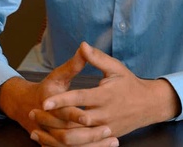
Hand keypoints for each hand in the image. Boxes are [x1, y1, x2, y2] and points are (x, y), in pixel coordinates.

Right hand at [0, 44, 117, 145]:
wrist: (26, 107)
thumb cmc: (47, 88)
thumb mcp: (58, 75)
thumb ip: (73, 64)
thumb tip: (85, 46)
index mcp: (49, 104)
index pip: (64, 113)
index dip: (76, 114)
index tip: (90, 116)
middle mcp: (48, 124)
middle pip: (69, 134)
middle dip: (90, 134)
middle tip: (110, 129)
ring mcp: (52, 136)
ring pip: (72, 146)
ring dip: (93, 145)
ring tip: (113, 140)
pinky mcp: (56, 144)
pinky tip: (106, 146)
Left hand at [29, 42, 179, 145]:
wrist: (148, 105)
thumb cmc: (129, 83)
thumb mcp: (115, 68)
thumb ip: (97, 58)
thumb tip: (83, 45)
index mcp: (105, 96)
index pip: (80, 98)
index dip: (62, 100)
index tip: (45, 100)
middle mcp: (104, 115)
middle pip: (76, 121)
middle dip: (53, 119)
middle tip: (34, 112)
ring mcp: (105, 129)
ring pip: (78, 138)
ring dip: (55, 135)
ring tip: (36, 129)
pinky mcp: (105, 138)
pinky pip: (84, 145)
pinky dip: (67, 144)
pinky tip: (51, 139)